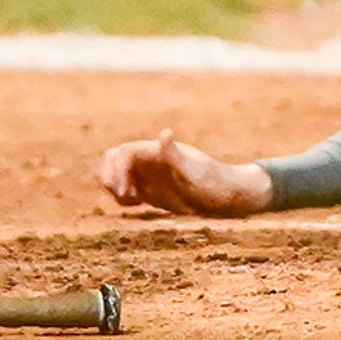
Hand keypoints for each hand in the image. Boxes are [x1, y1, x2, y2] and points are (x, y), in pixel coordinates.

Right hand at [99, 130, 272, 217]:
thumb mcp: (196, 173)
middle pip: (115, 157)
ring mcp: (151, 175)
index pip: (124, 153)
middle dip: (109, 174)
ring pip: (118, 172)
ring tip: (128, 202)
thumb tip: (164, 134)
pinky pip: (127, 187)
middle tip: (122, 197)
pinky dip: (122, 196)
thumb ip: (176, 156)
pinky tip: (136, 205)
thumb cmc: (216, 184)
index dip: (116, 169)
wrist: (231, 197)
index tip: (124, 193)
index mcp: (158, 153)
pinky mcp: (153, 190)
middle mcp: (152, 160)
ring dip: (114, 185)